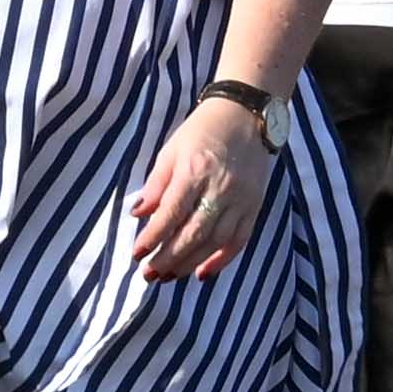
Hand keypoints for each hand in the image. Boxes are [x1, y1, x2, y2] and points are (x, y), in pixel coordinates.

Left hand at [124, 89, 276, 283]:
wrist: (245, 115)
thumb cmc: (202, 131)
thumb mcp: (171, 151)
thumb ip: (156, 185)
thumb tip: (139, 214)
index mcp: (194, 171)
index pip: (171, 213)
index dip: (153, 237)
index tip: (137, 254)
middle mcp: (220, 187)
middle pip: (193, 233)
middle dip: (169, 258)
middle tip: (149, 274)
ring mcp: (241, 198)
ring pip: (215, 241)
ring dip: (190, 263)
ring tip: (170, 277)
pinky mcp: (255, 205)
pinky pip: (239, 239)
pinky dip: (221, 260)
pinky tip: (202, 273)